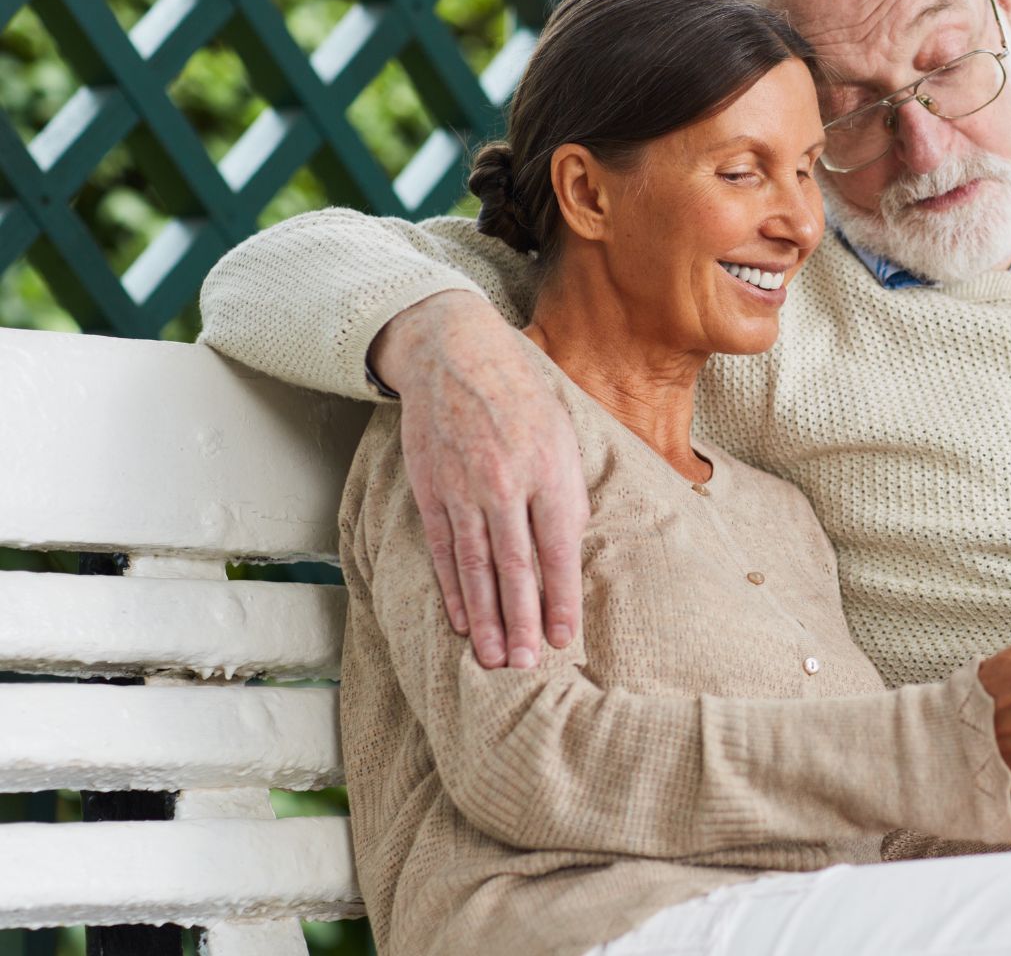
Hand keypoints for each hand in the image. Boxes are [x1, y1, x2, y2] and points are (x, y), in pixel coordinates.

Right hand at [372, 291, 589, 668]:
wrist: (456, 354)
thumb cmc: (524, 399)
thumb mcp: (563, 437)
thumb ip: (567, 497)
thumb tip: (569, 556)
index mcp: (549, 471)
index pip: (558, 550)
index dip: (561, 599)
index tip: (565, 639)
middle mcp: (505, 484)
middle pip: (515, 567)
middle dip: (523, 621)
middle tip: (527, 666)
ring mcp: (463, 488)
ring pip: (475, 566)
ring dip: (486, 617)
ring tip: (494, 658)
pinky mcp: (431, 489)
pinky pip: (444, 549)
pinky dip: (452, 589)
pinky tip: (462, 620)